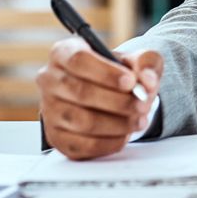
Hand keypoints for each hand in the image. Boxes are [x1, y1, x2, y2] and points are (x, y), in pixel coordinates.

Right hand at [36, 38, 162, 159]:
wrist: (113, 94)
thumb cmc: (121, 72)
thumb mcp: (138, 59)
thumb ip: (146, 62)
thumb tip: (147, 81)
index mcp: (64, 52)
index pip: (78, 59)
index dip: (106, 73)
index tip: (131, 82)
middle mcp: (50, 79)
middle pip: (80, 92)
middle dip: (118, 101)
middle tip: (143, 105)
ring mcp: (49, 110)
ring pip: (81, 121)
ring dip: (116, 124)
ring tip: (139, 120)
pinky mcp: (56, 136)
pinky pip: (80, 145)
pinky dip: (107, 143)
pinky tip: (125, 135)